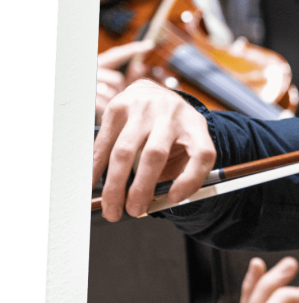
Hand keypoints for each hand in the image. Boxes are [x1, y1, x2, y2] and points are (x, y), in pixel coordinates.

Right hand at [93, 78, 215, 220]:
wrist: (154, 92)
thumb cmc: (172, 130)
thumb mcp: (186, 145)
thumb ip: (179, 173)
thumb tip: (156, 204)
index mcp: (195, 126)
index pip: (202, 154)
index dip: (190, 180)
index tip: (175, 198)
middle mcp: (171, 114)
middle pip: (155, 154)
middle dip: (141, 188)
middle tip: (133, 210)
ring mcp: (144, 108)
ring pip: (125, 150)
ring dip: (115, 184)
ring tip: (111, 207)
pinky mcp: (119, 107)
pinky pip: (104, 143)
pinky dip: (96, 167)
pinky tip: (92, 184)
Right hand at [95, 40, 153, 122]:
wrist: (77, 106)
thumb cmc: (99, 93)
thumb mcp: (112, 82)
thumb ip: (127, 75)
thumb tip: (140, 67)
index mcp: (99, 63)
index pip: (117, 54)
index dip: (134, 50)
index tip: (150, 45)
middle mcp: (92, 70)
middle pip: (117, 79)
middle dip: (121, 90)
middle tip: (117, 96)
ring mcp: (89, 84)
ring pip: (112, 93)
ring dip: (115, 100)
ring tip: (108, 103)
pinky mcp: (87, 98)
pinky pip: (105, 104)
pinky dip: (108, 108)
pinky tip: (104, 109)